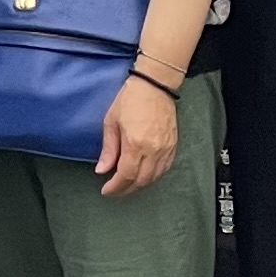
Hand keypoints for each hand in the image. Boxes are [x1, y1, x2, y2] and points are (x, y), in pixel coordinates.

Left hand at [97, 78, 179, 196]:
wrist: (154, 85)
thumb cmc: (131, 100)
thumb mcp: (111, 122)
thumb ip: (108, 149)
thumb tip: (102, 170)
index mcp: (136, 144)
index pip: (126, 175)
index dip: (115, 187)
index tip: (106, 190)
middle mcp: (153, 150)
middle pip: (141, 180)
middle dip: (126, 190)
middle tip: (115, 191)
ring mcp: (166, 149)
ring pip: (154, 178)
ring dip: (139, 185)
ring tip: (127, 186)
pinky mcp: (173, 146)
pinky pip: (164, 169)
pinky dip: (153, 177)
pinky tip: (144, 177)